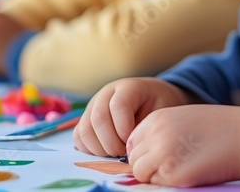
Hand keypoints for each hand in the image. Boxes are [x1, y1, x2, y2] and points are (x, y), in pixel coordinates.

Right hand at [74, 78, 194, 156]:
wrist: (152, 98)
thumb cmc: (158, 106)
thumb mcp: (160, 111)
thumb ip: (146, 126)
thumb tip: (129, 149)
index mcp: (128, 87)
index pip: (118, 105)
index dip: (124, 128)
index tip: (133, 141)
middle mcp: (106, 94)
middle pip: (98, 118)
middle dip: (112, 143)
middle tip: (125, 153)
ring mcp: (93, 106)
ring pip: (85, 130)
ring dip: (100, 149)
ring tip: (116, 153)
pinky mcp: (86, 119)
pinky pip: (79, 137)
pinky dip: (90, 150)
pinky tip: (107, 151)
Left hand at [128, 106, 239, 186]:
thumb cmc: (220, 129)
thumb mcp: (184, 119)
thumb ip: (161, 132)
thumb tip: (145, 154)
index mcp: (157, 118)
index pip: (133, 141)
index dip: (144, 152)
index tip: (159, 157)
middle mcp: (156, 135)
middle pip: (134, 159)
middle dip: (148, 166)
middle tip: (172, 166)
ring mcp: (162, 155)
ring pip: (141, 173)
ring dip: (154, 176)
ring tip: (179, 171)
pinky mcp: (173, 175)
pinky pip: (156, 185)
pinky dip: (167, 184)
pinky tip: (187, 175)